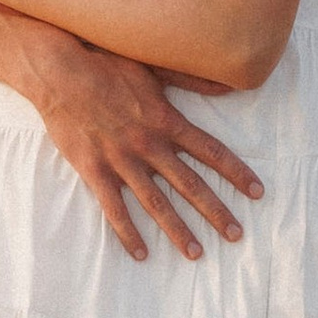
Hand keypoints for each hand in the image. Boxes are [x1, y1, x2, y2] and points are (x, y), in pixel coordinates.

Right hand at [14, 28, 259, 264]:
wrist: (60, 72)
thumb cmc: (106, 63)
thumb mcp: (153, 67)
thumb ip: (191, 78)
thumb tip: (228, 81)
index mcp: (167, 121)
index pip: (211, 152)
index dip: (237, 173)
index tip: (258, 192)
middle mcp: (150, 145)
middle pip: (191, 185)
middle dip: (216, 212)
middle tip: (236, 235)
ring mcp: (122, 161)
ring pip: (157, 203)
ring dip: (178, 230)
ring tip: (196, 253)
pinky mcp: (95, 171)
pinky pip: (115, 209)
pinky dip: (128, 233)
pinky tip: (141, 254)